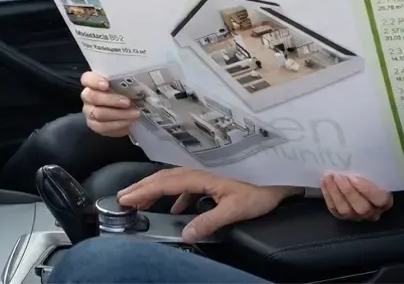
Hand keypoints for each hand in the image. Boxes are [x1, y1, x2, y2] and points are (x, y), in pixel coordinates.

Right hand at [80, 71, 139, 136]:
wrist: (127, 111)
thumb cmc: (126, 93)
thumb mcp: (127, 85)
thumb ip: (127, 82)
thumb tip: (140, 83)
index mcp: (92, 82)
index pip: (87, 78)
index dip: (95, 81)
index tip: (106, 84)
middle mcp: (87, 96)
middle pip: (92, 97)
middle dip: (111, 100)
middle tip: (127, 102)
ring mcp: (89, 111)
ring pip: (97, 113)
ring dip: (118, 114)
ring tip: (134, 114)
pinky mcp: (93, 124)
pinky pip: (101, 126)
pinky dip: (117, 125)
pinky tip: (128, 122)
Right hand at [118, 167, 300, 241]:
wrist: (282, 174)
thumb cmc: (262, 188)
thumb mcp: (235, 209)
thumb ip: (209, 221)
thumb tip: (185, 234)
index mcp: (202, 174)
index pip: (165, 183)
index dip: (143, 191)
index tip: (125, 199)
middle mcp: (201, 169)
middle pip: (165, 177)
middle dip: (142, 187)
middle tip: (122, 198)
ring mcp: (207, 171)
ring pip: (175, 179)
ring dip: (156, 190)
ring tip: (141, 201)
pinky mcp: (215, 176)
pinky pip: (188, 184)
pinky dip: (176, 195)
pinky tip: (176, 208)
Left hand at [320, 173, 392, 220]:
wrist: (357, 184)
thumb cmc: (369, 175)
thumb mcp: (374, 172)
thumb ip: (371, 170)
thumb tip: (360, 154)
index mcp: (385, 201)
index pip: (380, 199)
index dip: (367, 189)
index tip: (355, 177)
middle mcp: (372, 213)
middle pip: (361, 207)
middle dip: (348, 191)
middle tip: (338, 175)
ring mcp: (357, 217)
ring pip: (346, 210)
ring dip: (335, 192)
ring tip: (329, 176)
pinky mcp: (343, 217)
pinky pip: (335, 210)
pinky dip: (328, 195)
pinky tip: (324, 182)